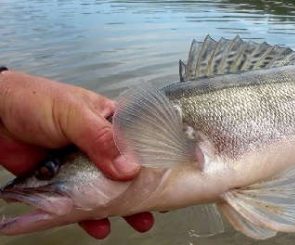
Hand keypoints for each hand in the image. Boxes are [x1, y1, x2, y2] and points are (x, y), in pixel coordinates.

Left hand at [0, 71, 153, 238]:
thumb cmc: (34, 100)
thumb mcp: (73, 113)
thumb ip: (101, 139)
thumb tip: (129, 169)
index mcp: (112, 123)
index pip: (143, 142)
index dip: (158, 160)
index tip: (171, 179)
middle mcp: (102, 146)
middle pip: (130, 171)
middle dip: (144, 189)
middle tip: (158, 206)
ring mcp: (84, 165)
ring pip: (108, 189)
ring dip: (122, 208)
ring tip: (138, 221)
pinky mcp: (64, 182)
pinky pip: (80, 203)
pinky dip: (89, 218)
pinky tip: (98, 227)